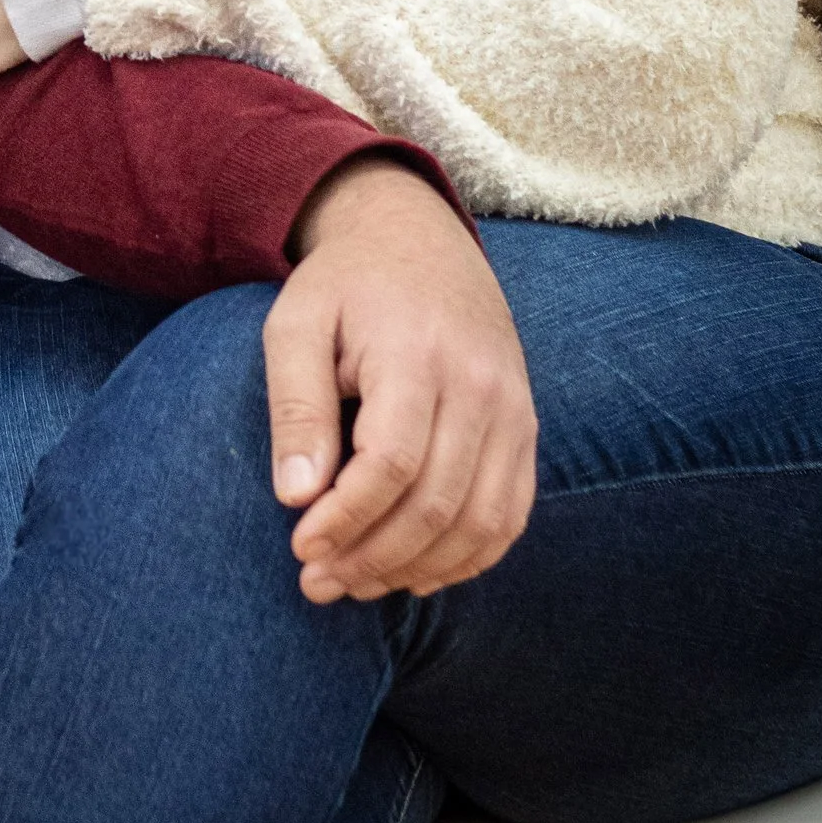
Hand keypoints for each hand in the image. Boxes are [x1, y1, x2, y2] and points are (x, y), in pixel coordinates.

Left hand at [264, 162, 536, 606]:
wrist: (418, 238)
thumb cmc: (345, 286)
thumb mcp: (296, 324)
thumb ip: (296, 407)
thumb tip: (295, 496)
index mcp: (416, 353)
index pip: (391, 463)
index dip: (346, 519)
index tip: (301, 548)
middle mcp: (479, 384)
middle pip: (437, 502)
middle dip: (373, 557)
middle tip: (318, 583)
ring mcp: (513, 408)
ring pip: (481, 521)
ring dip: (418, 569)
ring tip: (357, 583)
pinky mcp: (526, 427)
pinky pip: (511, 514)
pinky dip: (468, 558)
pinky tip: (414, 573)